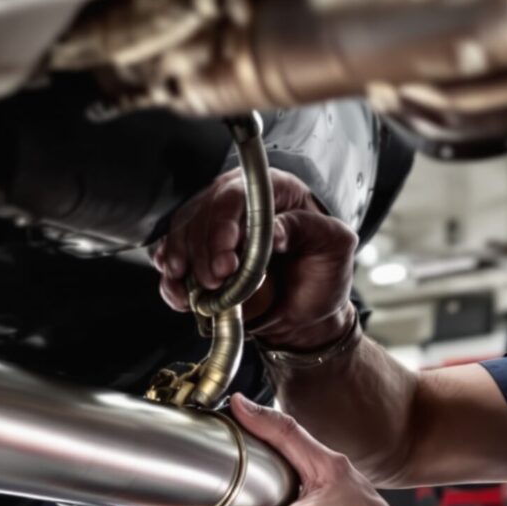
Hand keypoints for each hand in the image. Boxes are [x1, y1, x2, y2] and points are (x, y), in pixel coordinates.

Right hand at [154, 167, 357, 350]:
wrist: (307, 315)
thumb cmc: (325, 275)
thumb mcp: (335, 246)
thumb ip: (308, 229)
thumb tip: (273, 230)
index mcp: (274, 190)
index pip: (238, 193)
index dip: (224, 223)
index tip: (226, 257)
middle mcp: (239, 204)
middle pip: (203, 213)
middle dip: (203, 250)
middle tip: (215, 282)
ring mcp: (215, 230)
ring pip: (182, 234)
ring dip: (183, 264)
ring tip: (197, 292)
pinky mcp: (199, 257)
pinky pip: (172, 261)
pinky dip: (172, 280)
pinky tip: (182, 296)